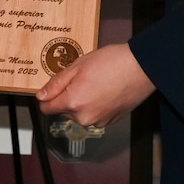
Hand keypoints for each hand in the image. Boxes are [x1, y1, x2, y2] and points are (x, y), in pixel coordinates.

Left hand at [36, 42, 154, 127]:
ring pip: (80, 112)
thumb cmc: (113, 62)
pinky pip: (94, 114)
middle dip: (68, 96)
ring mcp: (99, 121)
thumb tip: (41, 95)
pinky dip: (96, 104)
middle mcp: (84, 117)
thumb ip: (56, 83)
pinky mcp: (110, 121)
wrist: (141, 67)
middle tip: (81, 77)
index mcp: (73, 103)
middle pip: (64, 110)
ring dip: (82, 100)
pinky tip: (105, 89)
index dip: (47, 96)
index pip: (46, 108)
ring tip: (96, 81)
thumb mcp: (78, 66)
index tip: (53, 87)